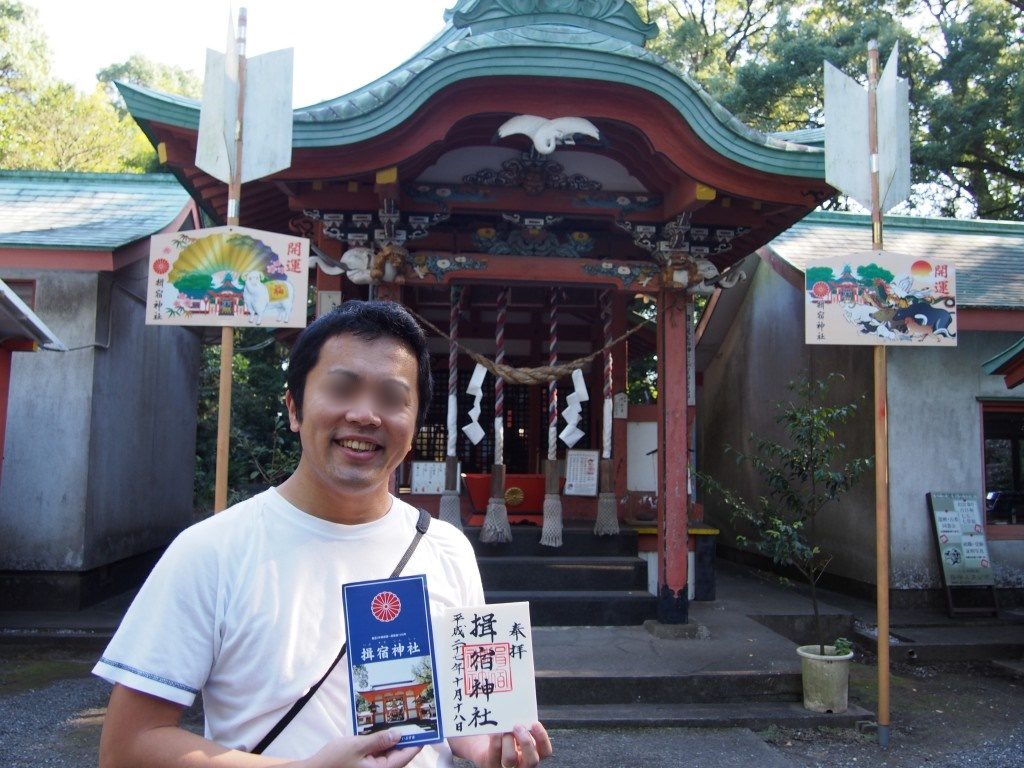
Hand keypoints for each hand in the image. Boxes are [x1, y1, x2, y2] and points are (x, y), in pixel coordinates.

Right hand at [299, 730, 421, 767]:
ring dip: (391, 738)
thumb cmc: (333, 761)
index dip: (417, 741)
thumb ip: (379, 740)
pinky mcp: (365, 765)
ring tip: (396, 719)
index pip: (406, 755)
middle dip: (404, 737)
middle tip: (411, 717)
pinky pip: (377, 753)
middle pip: (398, 754)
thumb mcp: (357, 746)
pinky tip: (378, 728)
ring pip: (388, 752)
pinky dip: (379, 742)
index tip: (426, 728)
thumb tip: (399, 734)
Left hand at [450, 723, 552, 767]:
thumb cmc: (501, 730)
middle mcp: (521, 764)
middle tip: (518, 725)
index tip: (534, 723)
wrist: (480, 739)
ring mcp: (505, 767)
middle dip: (526, 742)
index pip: (545, 751)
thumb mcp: (514, 727)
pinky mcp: (490, 764)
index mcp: (531, 753)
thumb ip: (521, 722)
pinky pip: (494, 753)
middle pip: (532, 760)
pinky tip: (494, 729)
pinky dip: (495, 739)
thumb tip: (521, 704)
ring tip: (504, 728)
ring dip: (507, 740)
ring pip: (510, 758)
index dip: (542, 738)